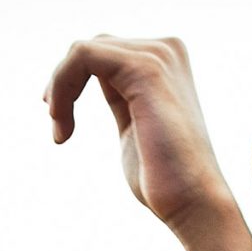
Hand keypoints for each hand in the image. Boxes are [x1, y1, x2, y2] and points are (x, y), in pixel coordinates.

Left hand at [47, 35, 230, 238]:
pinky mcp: (145, 68)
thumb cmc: (164, 179)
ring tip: (60, 129)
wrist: (193, 203)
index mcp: (165, 62)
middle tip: (59, 127)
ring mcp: (157, 55)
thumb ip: (123, 99)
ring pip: (82, 50)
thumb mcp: (136, 126)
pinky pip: (83, 55)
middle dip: (63, 85)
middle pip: (92, 47)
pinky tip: (61, 120)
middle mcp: (165, 50)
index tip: (60, 122)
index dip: (71, 82)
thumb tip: (104, 88)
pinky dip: (62, 85)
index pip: (104, 52)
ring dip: (60, 88)